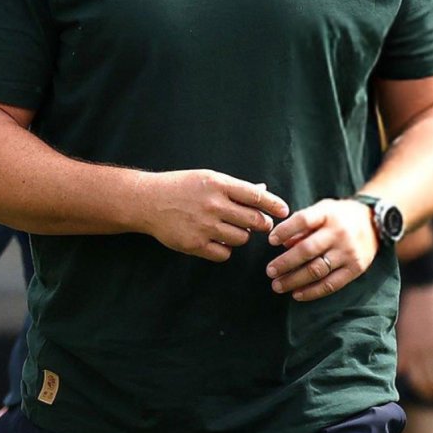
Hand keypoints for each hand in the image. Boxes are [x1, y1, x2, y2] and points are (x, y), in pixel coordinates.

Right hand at [138, 170, 288, 261]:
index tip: (284, 211)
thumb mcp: (207, 178)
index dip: (274, 205)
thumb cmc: (181, 187)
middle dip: (261, 223)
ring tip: (229, 229)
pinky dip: (224, 249)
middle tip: (258, 223)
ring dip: (240, 236)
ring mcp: (204, 225)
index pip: (256, 196)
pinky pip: (224, 254)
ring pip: (241, 238)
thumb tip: (263, 192)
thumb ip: (235, 188)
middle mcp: (213, 204)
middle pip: (254, 220)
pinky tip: (216, 240)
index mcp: (218, 184)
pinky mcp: (195, 244)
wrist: (147, 201)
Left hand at [266, 198, 379, 300]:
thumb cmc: (340, 216)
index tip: (270, 240)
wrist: (374, 223)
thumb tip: (282, 243)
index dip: (285, 230)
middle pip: (307, 250)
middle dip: (285, 263)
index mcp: (328, 214)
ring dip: (294, 280)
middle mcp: (339, 233)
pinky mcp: (355, 269)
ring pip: (317, 270)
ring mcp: (348, 252)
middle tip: (269, 271)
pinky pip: (331, 284)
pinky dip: (312, 291)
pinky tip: (297, 294)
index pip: (303, 220)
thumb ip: (303, 224)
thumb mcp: (323, 210)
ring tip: (278, 285)